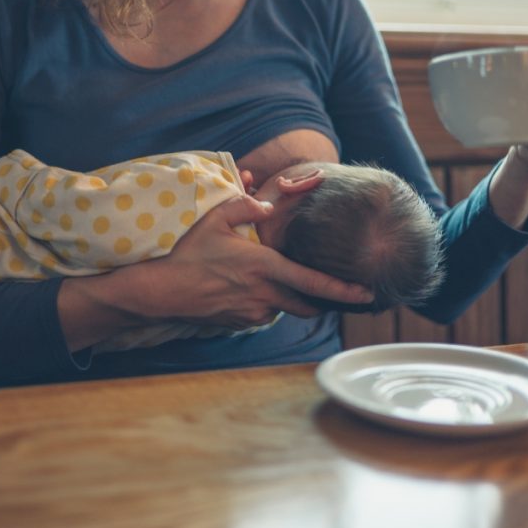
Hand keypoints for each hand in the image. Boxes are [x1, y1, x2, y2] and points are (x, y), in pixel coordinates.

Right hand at [121, 194, 373, 329]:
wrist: (162, 291)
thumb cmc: (188, 252)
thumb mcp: (214, 219)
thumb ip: (245, 205)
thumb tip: (268, 204)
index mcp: (264, 267)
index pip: (313, 283)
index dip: (343, 290)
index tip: (366, 292)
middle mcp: (264, 294)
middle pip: (309, 304)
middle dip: (326, 300)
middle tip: (338, 291)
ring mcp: (253, 312)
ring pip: (286, 307)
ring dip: (290, 296)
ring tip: (275, 279)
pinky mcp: (242, 322)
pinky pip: (266, 312)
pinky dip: (268, 301)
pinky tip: (249, 287)